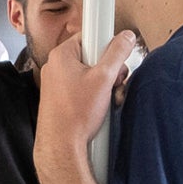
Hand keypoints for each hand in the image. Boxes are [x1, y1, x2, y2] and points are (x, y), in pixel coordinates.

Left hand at [32, 29, 140, 183]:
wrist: (62, 148)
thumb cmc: (76, 115)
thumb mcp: (105, 78)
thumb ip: (117, 53)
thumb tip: (126, 37)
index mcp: (61, 55)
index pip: (89, 35)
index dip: (106, 45)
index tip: (115, 55)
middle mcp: (55, 67)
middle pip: (91, 56)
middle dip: (109, 69)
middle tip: (114, 83)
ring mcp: (57, 84)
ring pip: (89, 74)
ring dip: (104, 84)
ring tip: (106, 99)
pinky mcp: (61, 99)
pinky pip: (83, 88)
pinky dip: (94, 95)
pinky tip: (99, 108)